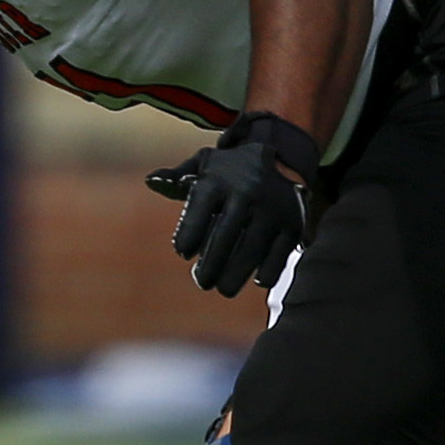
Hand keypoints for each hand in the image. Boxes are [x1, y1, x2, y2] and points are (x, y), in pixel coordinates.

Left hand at [147, 113, 319, 295]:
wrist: (281, 156)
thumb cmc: (230, 170)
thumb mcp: (203, 165)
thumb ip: (176, 177)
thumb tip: (151, 181)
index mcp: (216, 180)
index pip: (197, 214)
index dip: (187, 238)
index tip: (183, 253)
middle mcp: (245, 192)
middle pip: (224, 238)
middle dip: (210, 266)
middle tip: (202, 282)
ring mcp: (272, 208)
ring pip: (251, 249)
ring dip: (235, 274)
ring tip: (222, 288)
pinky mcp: (293, 222)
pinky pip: (280, 253)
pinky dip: (268, 270)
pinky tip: (256, 279)